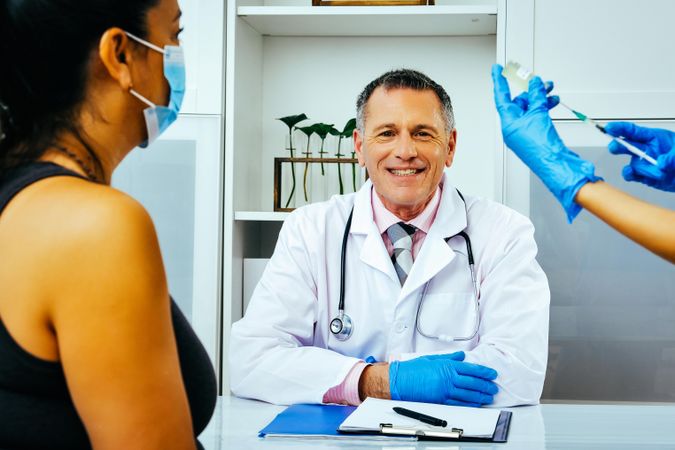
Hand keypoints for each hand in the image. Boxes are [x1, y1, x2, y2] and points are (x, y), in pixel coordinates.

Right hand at [389, 351, 497, 406]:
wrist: (400, 380)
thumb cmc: (413, 369)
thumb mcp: (432, 358)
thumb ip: (449, 357)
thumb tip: (461, 355)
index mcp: (447, 366)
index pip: (471, 369)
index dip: (484, 372)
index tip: (492, 374)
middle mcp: (448, 378)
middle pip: (473, 382)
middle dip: (486, 385)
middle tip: (494, 387)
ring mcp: (445, 390)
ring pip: (468, 394)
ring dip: (480, 396)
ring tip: (488, 396)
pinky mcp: (441, 400)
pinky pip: (459, 403)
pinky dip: (469, 403)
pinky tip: (476, 403)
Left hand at [491, 64, 601, 221]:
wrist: (558, 166)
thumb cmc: (543, 148)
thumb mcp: (539, 115)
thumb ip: (536, 97)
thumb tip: (534, 84)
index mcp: (509, 125)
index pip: (501, 98)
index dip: (499, 82)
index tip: (496, 69)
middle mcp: (515, 129)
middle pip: (518, 102)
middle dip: (529, 90)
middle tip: (539, 80)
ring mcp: (526, 133)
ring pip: (531, 108)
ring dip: (540, 97)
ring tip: (551, 89)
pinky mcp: (537, 135)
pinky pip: (538, 116)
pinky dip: (545, 107)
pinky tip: (553, 101)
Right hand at [604, 122, 674, 191]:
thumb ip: (671, 157)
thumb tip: (661, 163)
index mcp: (653, 137)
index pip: (634, 131)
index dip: (620, 128)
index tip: (609, 127)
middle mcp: (645, 149)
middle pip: (626, 145)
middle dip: (618, 145)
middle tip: (614, 147)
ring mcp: (642, 162)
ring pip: (633, 164)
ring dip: (644, 169)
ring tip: (659, 173)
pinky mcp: (642, 175)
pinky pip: (631, 175)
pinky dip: (629, 174)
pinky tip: (631, 172)